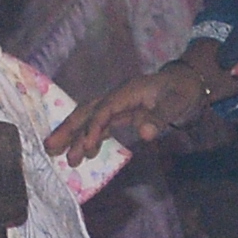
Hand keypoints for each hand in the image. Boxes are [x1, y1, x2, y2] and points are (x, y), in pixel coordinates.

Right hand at [68, 49, 225, 155]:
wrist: (188, 83)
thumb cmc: (182, 91)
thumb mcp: (177, 104)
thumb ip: (161, 118)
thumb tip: (146, 134)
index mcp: (128, 92)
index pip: (105, 110)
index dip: (94, 128)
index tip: (85, 147)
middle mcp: (117, 96)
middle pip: (87, 111)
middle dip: (68, 129)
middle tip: (50, 147)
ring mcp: (117, 104)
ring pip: (89, 118)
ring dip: (73, 134)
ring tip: (57, 153)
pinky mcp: (120, 113)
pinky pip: (99, 125)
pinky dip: (88, 136)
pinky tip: (81, 151)